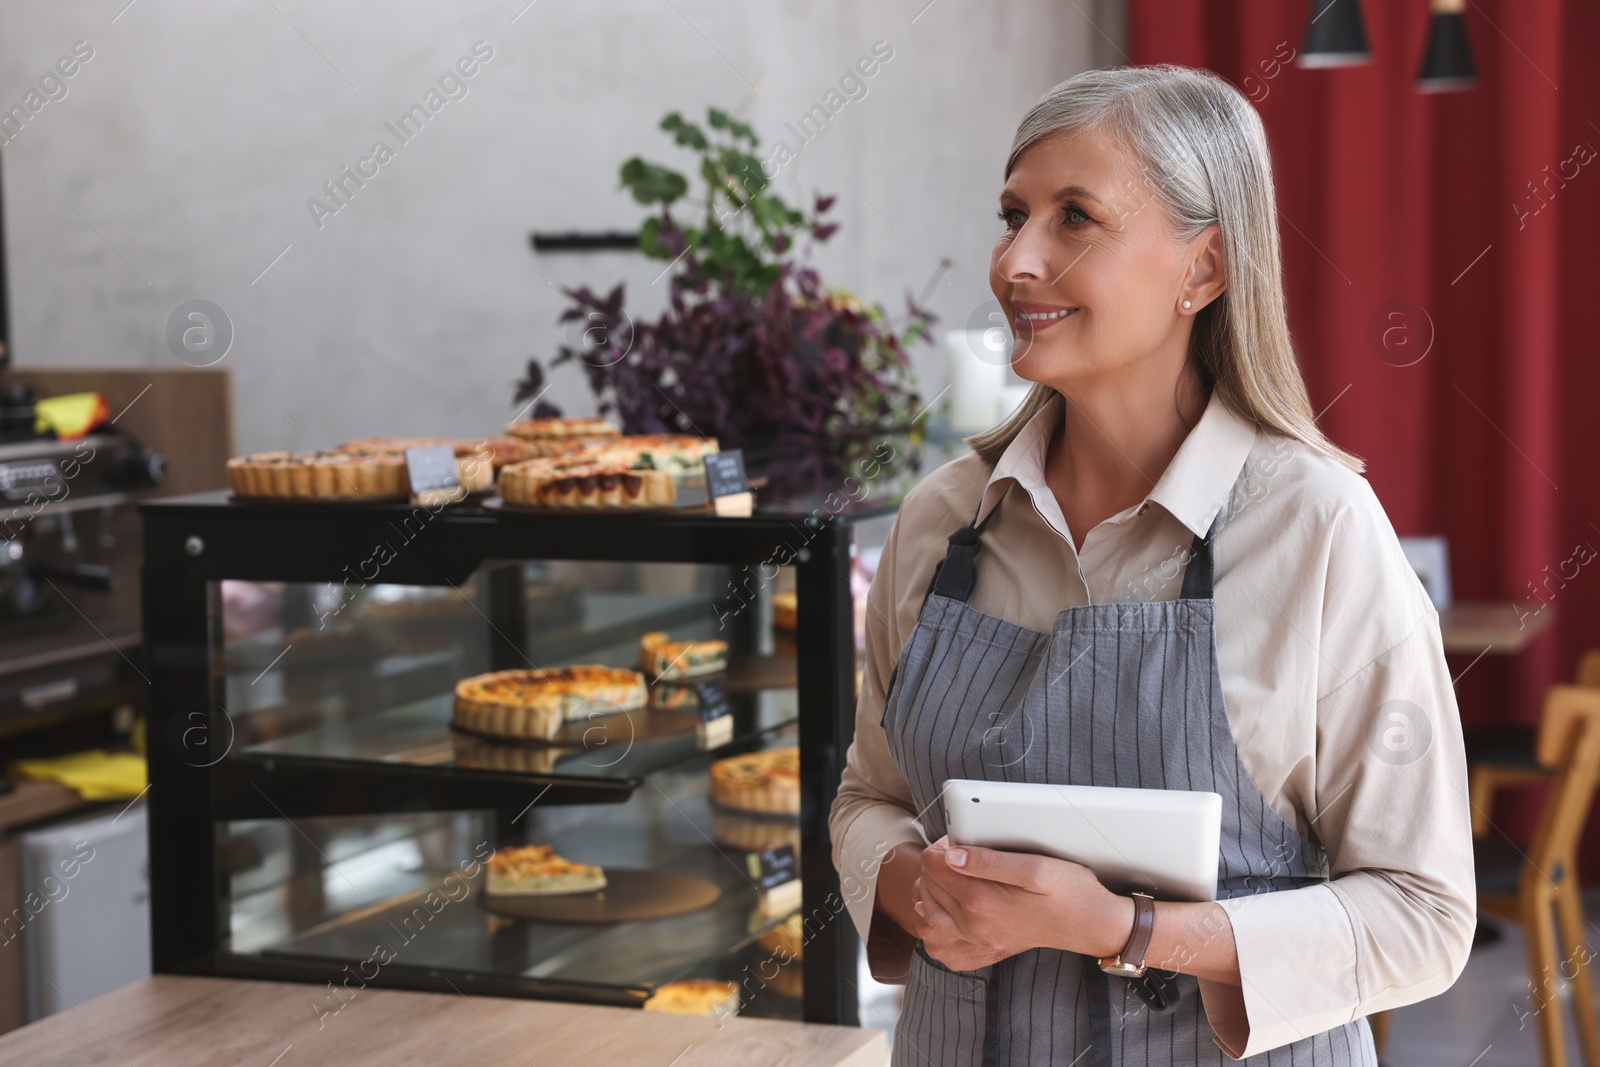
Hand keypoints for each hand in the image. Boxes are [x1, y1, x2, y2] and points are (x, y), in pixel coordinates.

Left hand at [917, 836, 1134, 960]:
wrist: (1088, 924)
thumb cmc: (1067, 890)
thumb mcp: (1034, 866)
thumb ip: (989, 860)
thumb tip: (951, 856)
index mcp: (982, 901)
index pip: (934, 865)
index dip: (942, 845)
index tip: (959, 839)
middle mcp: (973, 925)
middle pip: (926, 885)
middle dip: (936, 864)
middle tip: (958, 853)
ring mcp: (976, 939)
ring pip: (925, 913)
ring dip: (929, 889)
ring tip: (948, 874)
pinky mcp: (982, 946)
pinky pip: (939, 941)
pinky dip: (934, 919)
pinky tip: (946, 904)